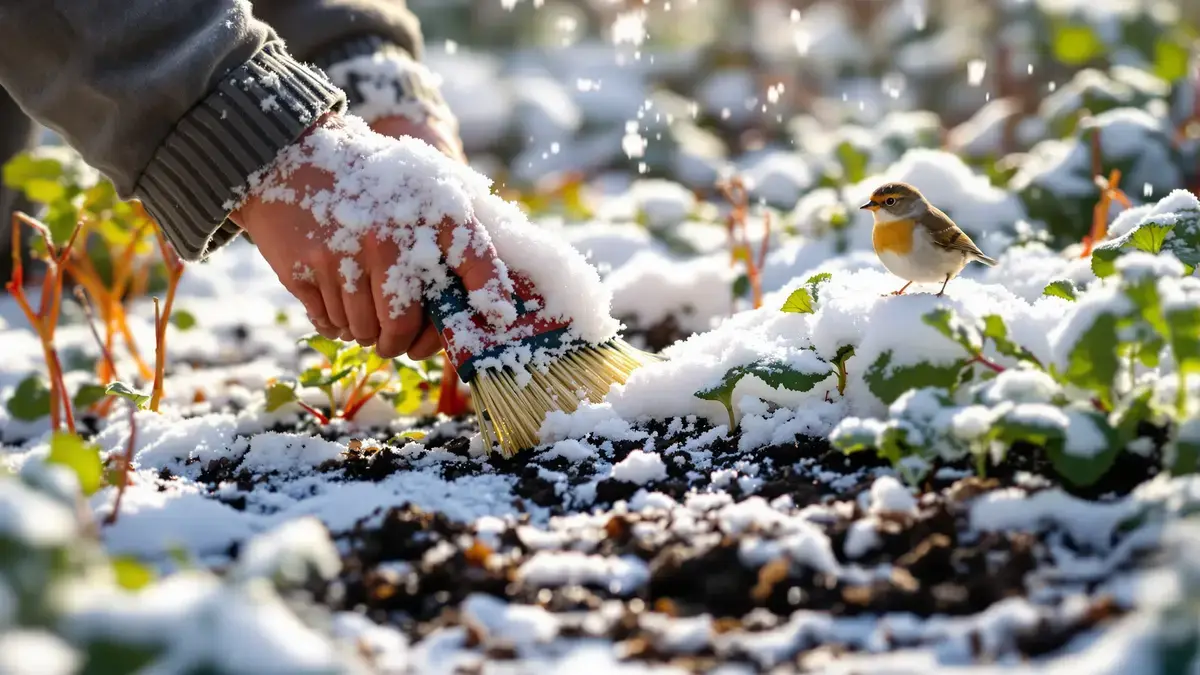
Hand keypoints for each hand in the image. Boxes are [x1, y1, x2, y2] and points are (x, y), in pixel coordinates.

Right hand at [230, 113, 505, 359]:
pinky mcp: (304, 269)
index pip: (477, 263)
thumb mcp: (422, 189)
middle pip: (403, 326)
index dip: (489, 295)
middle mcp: (390, 237)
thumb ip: (457, 239)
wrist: (292, 155)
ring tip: (363, 310)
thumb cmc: (370, 184)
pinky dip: (335, 323)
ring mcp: (344, 254)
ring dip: (364, 331)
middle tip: (396, 341)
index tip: (497, 317)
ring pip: (362, 330)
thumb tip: (496, 307)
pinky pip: (329, 323)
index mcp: (428, 213)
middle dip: (400, 343)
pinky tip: (338, 299)